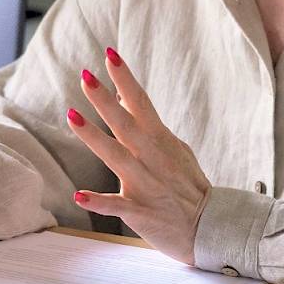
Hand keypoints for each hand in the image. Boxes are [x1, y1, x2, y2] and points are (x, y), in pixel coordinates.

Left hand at [67, 48, 210, 264]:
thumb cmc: (187, 187)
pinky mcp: (140, 212)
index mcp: (160, 142)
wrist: (211, 228)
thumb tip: (120, 96)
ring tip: (72, 116)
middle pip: (126, 124)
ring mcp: (147, 185)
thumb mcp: (172, 149)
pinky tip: (79, 196)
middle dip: (105, 101)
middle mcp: (152, 159)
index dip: (125, 80)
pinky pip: (118, 206)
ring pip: (118, 158)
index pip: (141, 103)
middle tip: (86, 77)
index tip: (109, 54)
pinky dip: (99, 201)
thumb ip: (146, 124)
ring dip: (95, 138)